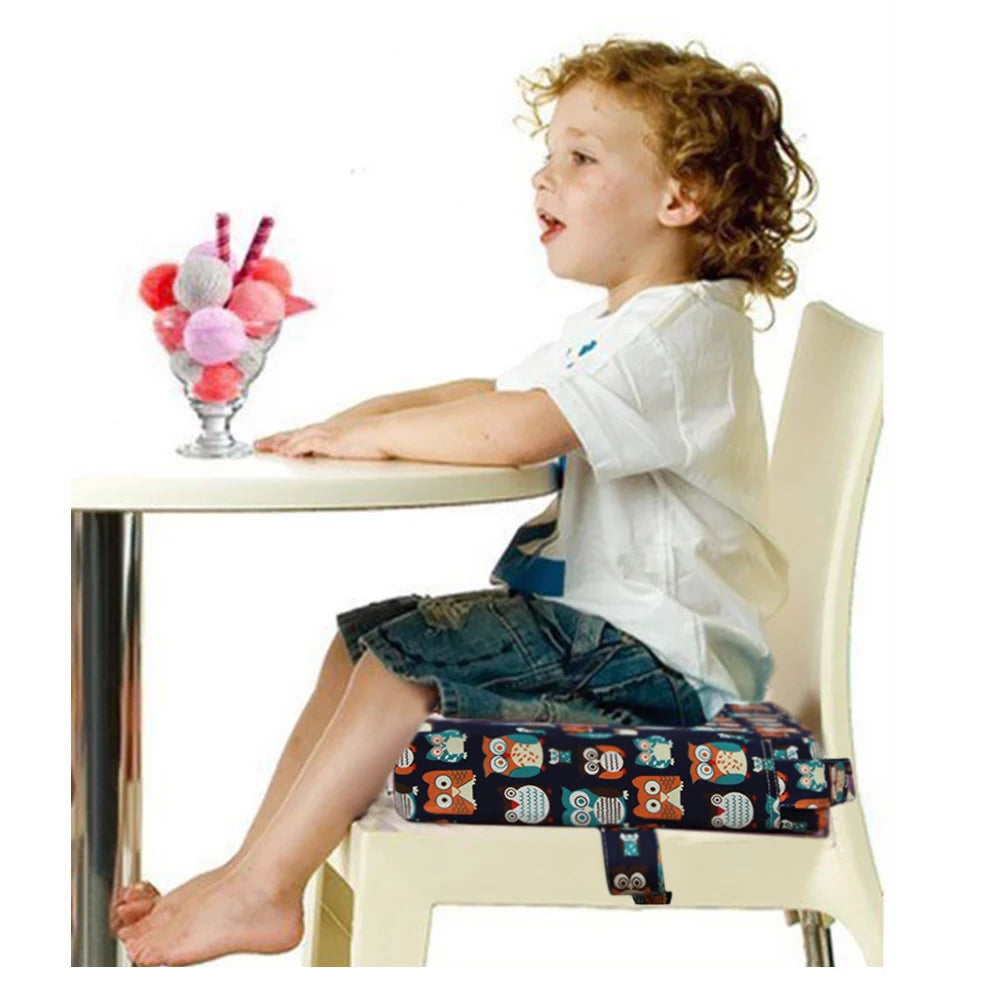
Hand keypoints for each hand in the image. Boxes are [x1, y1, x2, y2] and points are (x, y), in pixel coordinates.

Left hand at [255, 415, 391, 459]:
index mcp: (334, 431)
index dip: (291, 438)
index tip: (278, 443)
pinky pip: (305, 444)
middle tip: (260, 444)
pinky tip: (284, 452)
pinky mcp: (329, 441)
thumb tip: (354, 455)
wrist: (388, 430)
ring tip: (263, 447)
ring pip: (295, 438)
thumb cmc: (381, 436)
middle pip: (295, 434)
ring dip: (279, 443)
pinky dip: (293, 447)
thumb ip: (354, 448)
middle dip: (277, 439)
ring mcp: (327, 434)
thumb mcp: (363, 443)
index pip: (306, 434)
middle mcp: (327, 430)